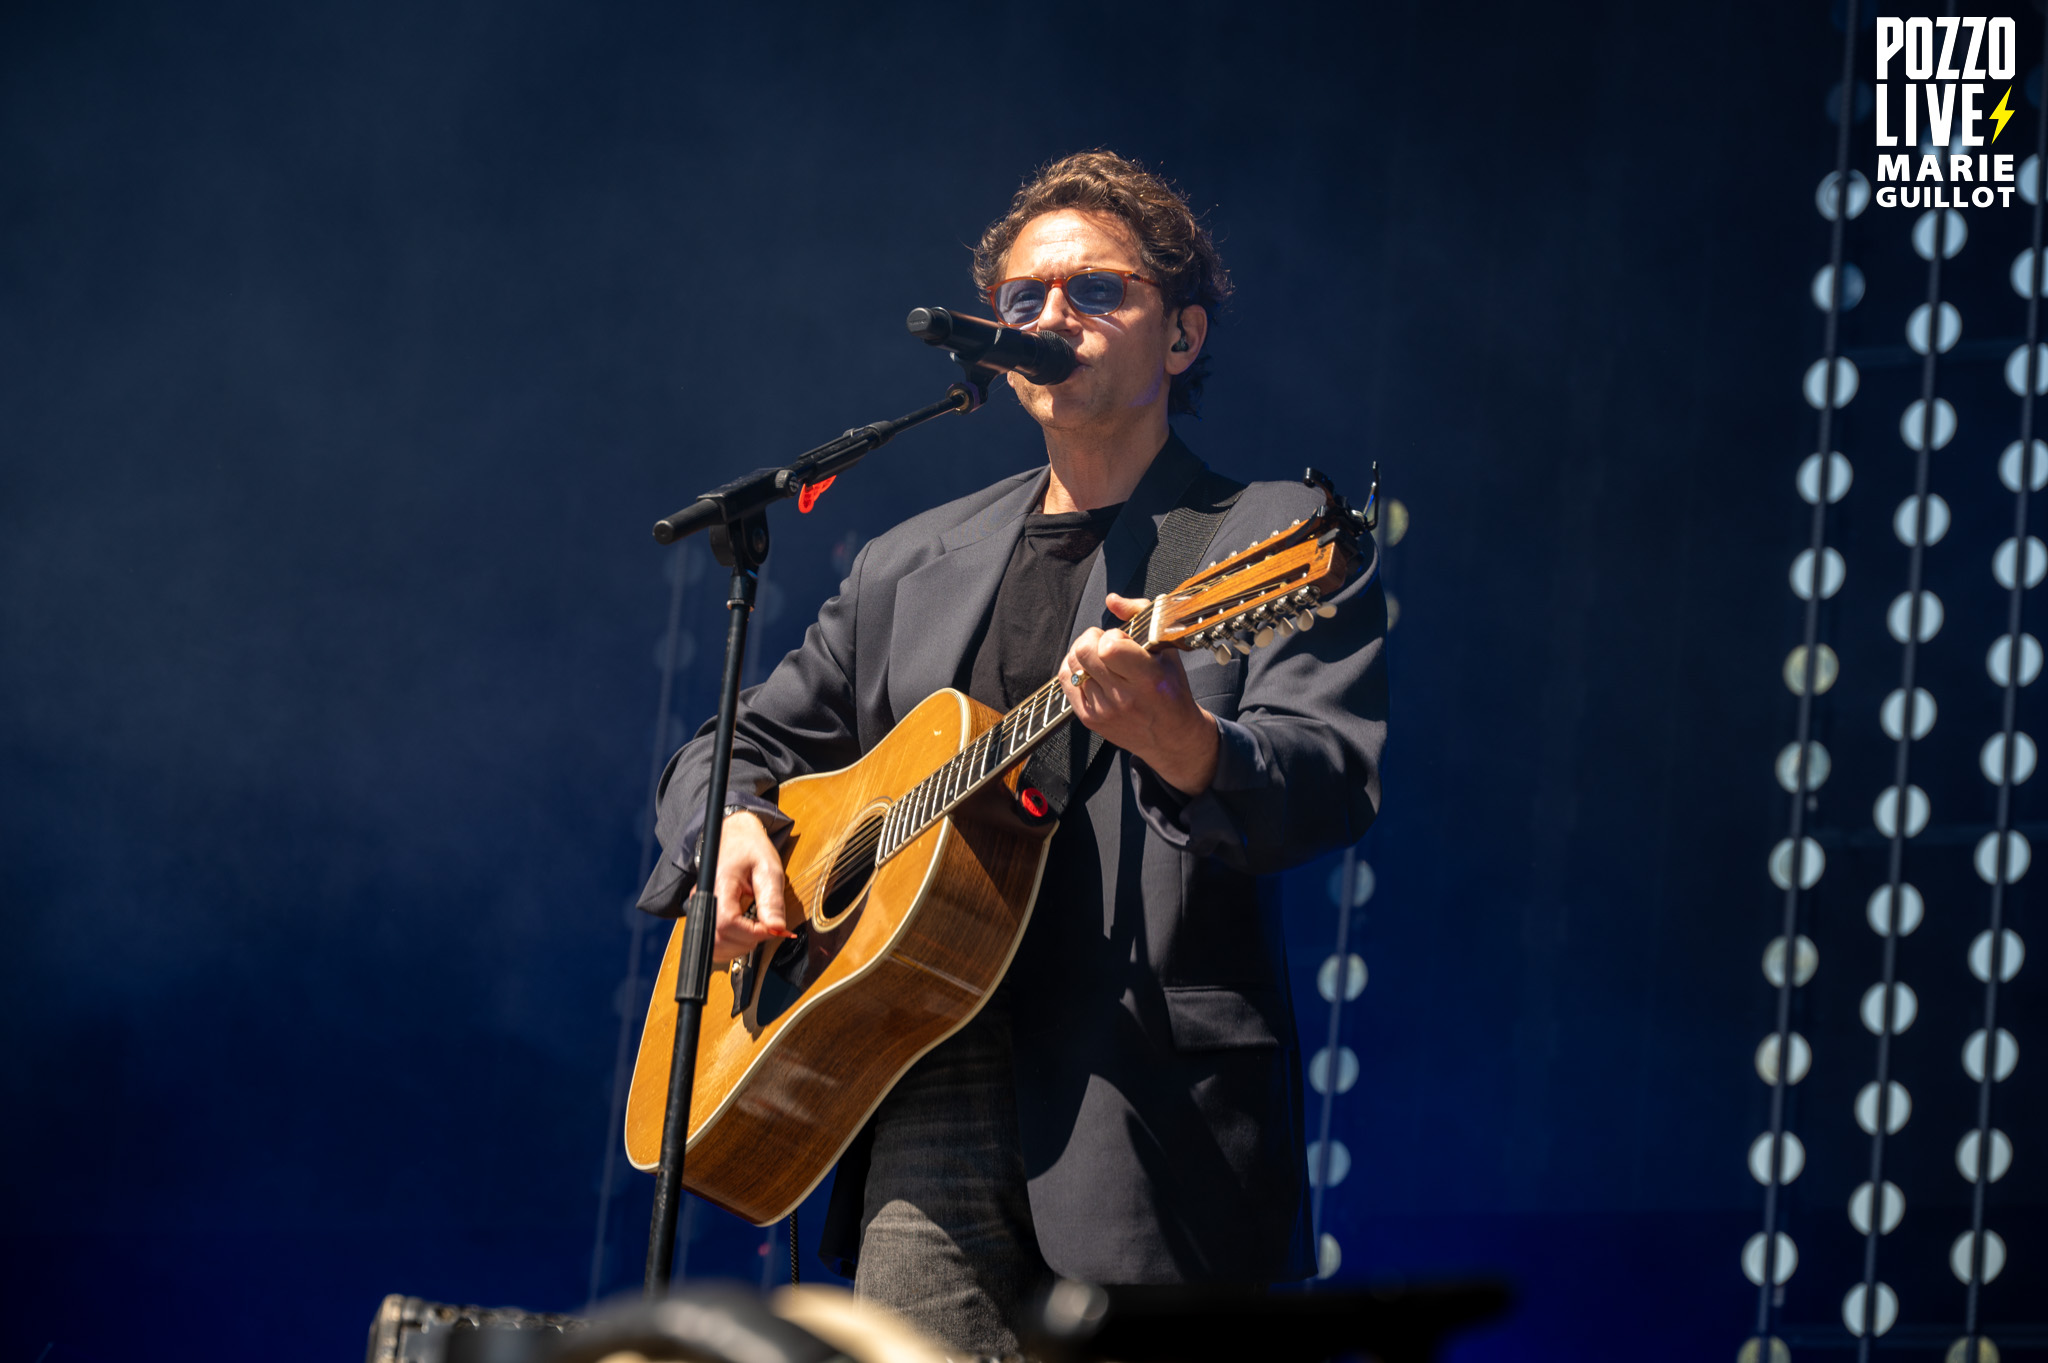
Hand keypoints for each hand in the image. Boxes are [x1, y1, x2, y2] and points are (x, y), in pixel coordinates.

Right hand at [709, 810, 793, 963]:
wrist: (735, 837)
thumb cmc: (750, 849)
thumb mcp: (769, 869)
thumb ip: (772, 899)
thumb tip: (777, 928)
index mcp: (719, 885)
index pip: (728, 923)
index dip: (752, 933)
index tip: (772, 929)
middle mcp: (705, 899)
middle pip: (718, 939)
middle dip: (748, 941)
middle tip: (768, 929)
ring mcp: (703, 907)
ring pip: (714, 945)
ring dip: (740, 946)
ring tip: (758, 930)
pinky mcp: (706, 913)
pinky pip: (714, 940)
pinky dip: (732, 944)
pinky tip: (746, 933)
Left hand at [1061, 593, 1220, 796]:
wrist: (1170, 737)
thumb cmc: (1171, 691)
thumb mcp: (1167, 652)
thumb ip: (1141, 616)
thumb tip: (1111, 600)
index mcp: (1148, 679)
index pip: (1110, 647)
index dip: (1112, 636)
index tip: (1123, 640)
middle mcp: (1123, 697)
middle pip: (1084, 652)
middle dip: (1093, 638)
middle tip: (1107, 644)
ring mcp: (1103, 710)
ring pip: (1073, 665)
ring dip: (1084, 653)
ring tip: (1101, 658)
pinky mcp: (1089, 719)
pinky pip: (1066, 681)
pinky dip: (1074, 668)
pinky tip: (1090, 669)